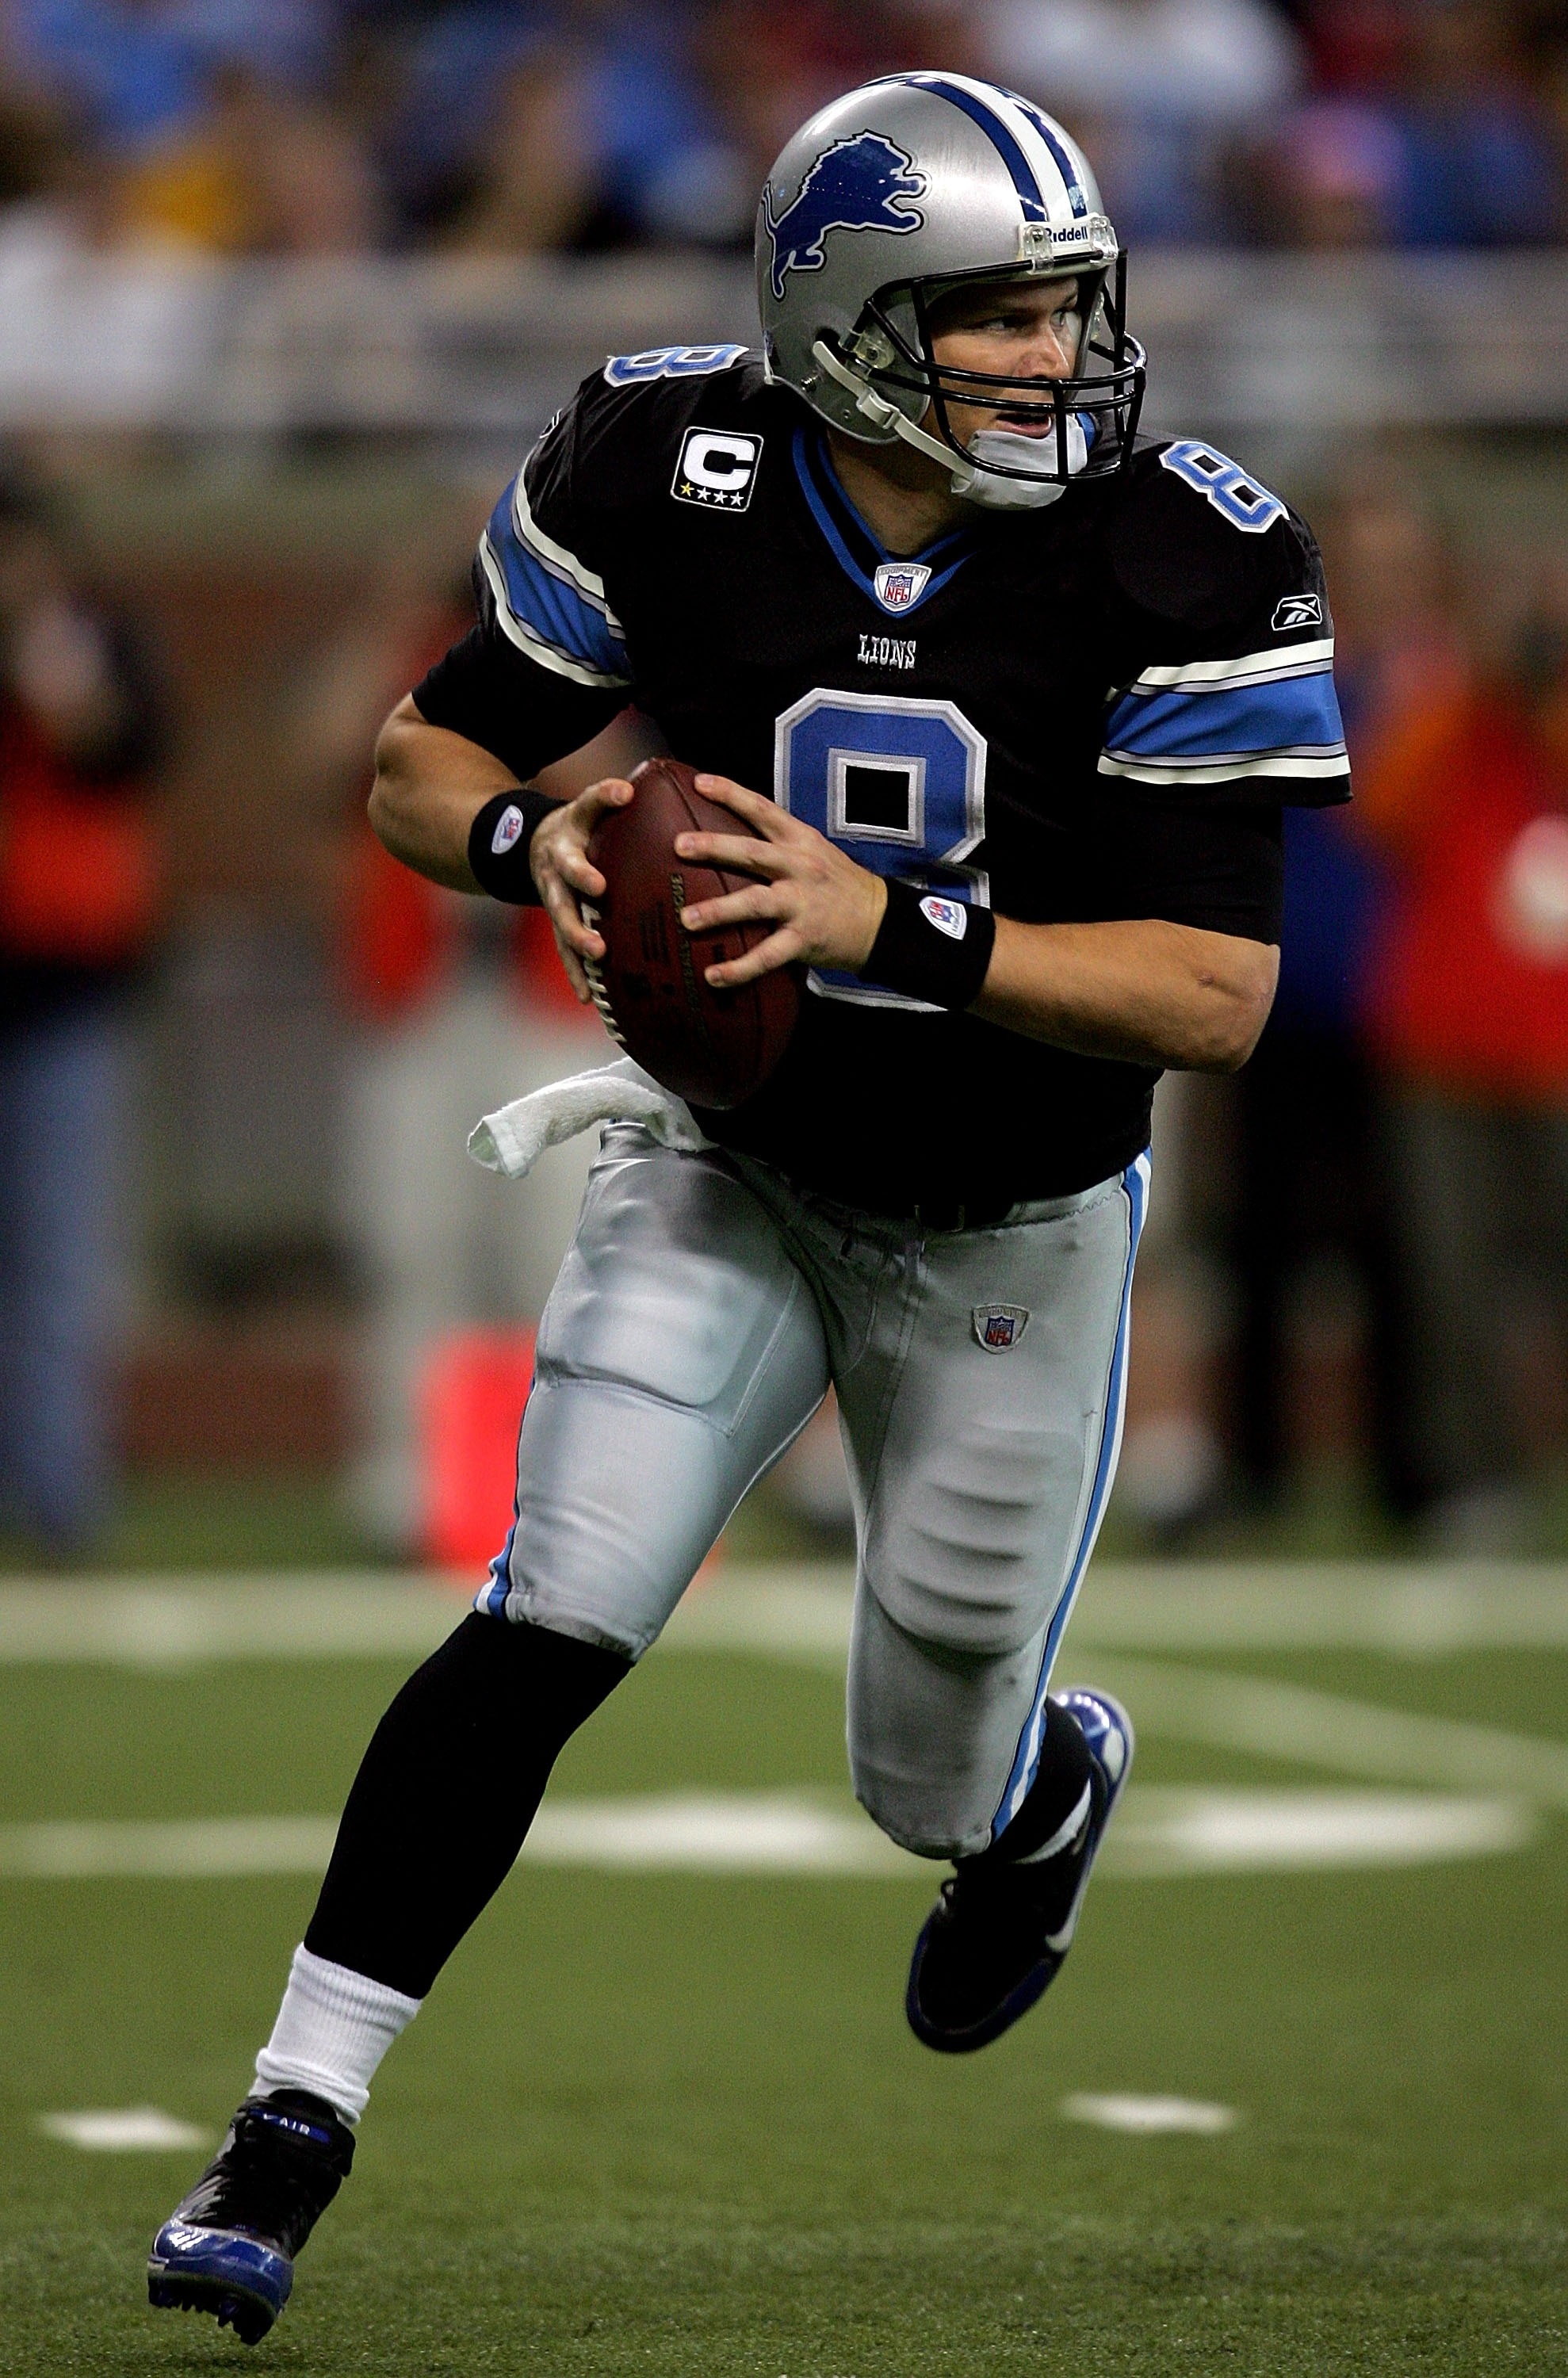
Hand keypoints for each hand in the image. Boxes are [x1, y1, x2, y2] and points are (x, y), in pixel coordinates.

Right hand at [528, 774, 633, 1000]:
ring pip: (563, 922)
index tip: (616, 817)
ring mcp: (555, 899)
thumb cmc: (577, 828)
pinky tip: (586, 998)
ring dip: (578, 940)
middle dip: (581, 898)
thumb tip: (631, 788)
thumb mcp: (586, 807)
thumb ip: (605, 796)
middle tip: (599, 902)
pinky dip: (576, 974)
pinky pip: (566, 951)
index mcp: (568, 837)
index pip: (586, 812)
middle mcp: (556, 870)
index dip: (601, 807)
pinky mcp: (559, 923)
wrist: (535, 847)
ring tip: (597, 955)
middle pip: (565, 886)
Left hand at [674, 775, 887, 987]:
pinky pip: (767, 955)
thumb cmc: (839, 885)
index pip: (764, 810)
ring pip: (754, 903)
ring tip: (686, 918)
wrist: (881, 922)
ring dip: (718, 910)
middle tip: (679, 844)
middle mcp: (800, 867)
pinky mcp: (804, 938)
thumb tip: (728, 841)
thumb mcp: (815, 853)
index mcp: (801, 841)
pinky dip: (739, 968)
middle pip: (752, 853)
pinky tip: (713, 975)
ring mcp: (801, 903)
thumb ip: (778, 846)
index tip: (700, 782)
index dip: (732, 793)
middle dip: (714, 847)